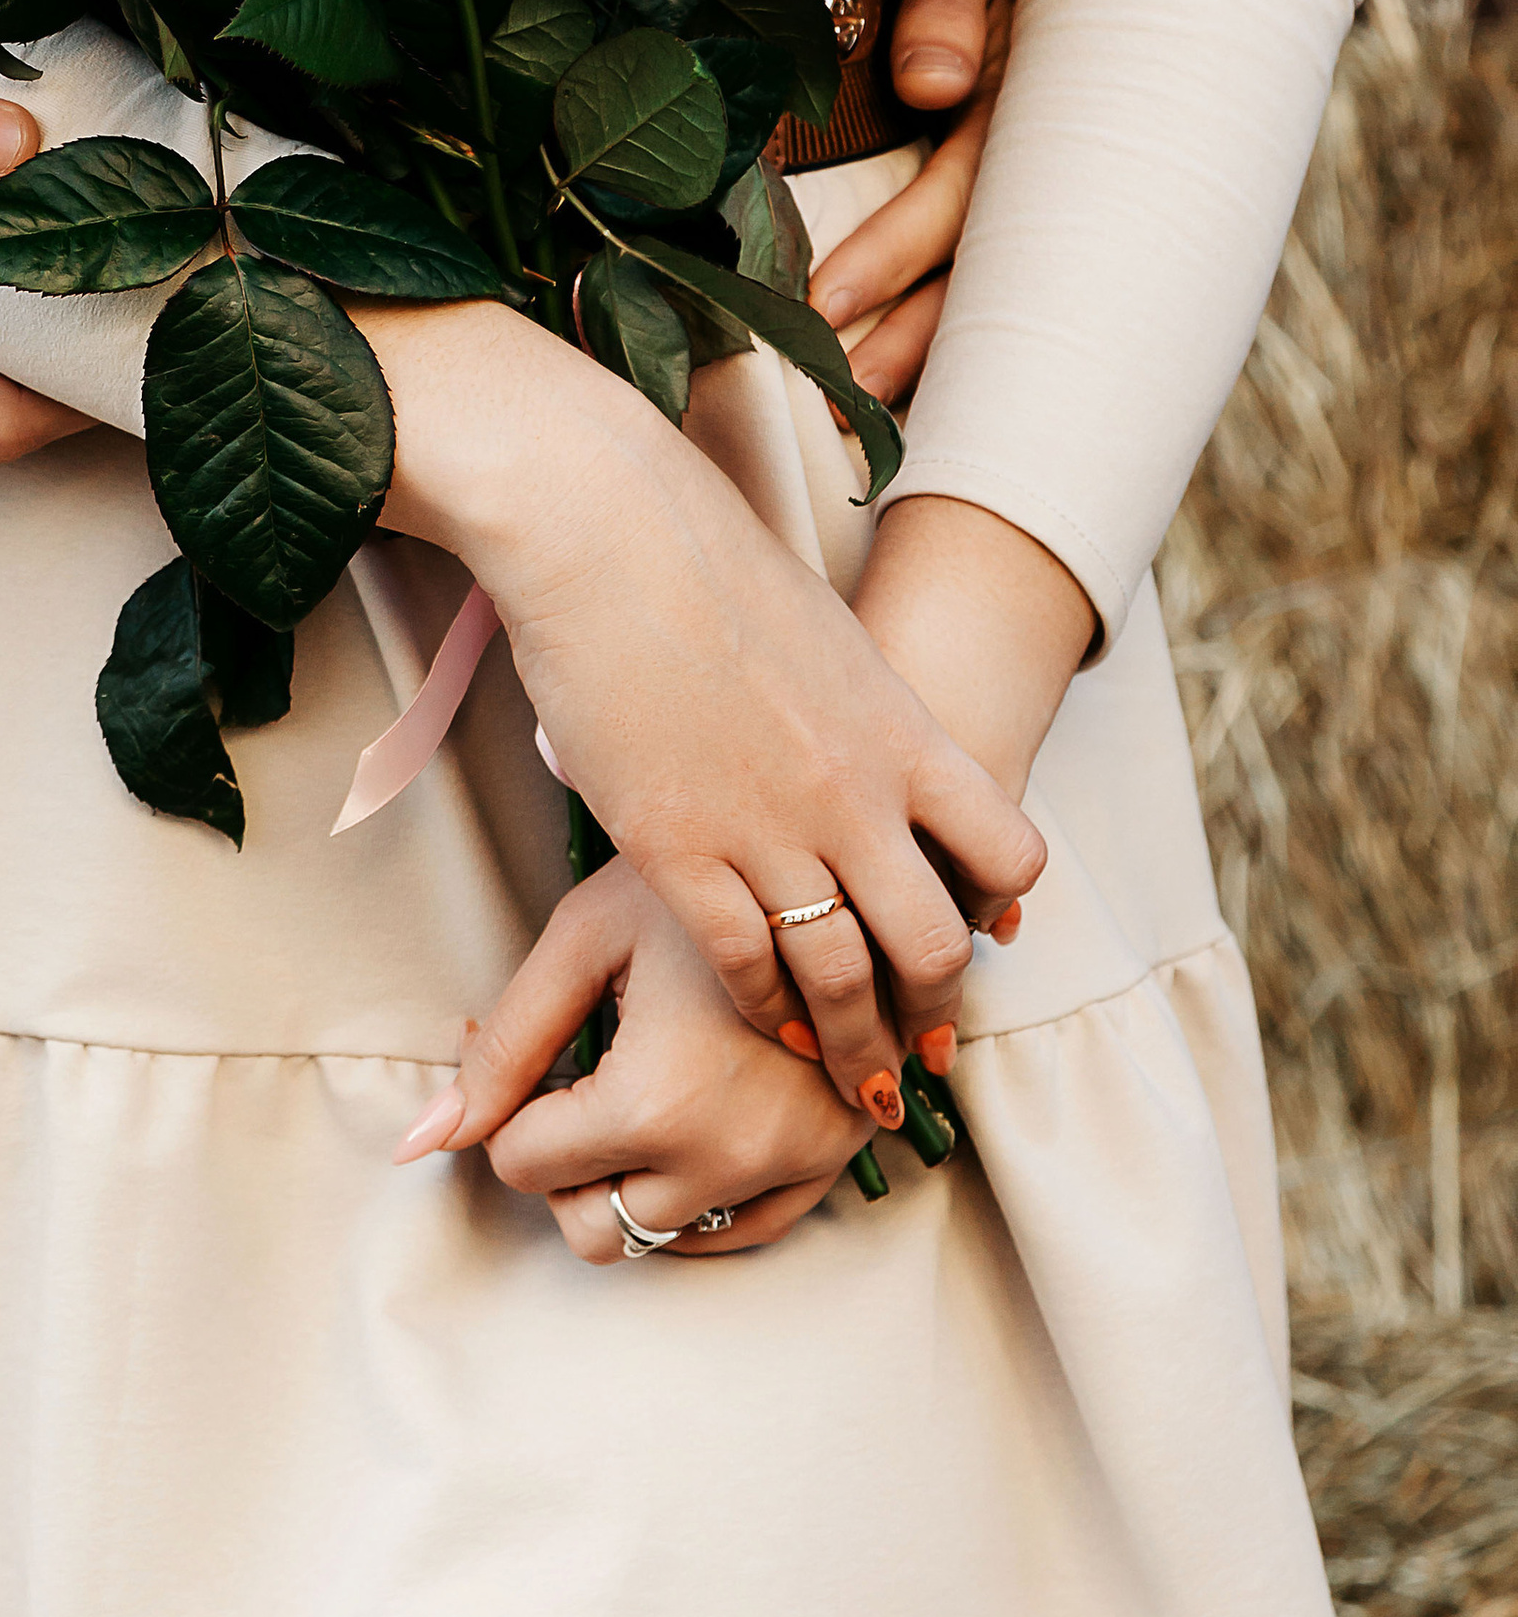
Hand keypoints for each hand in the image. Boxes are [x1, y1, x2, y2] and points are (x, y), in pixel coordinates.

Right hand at [361, 298, 1044, 1118]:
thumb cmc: (707, 564)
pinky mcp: (676, 848)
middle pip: (934, 944)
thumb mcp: (826, 638)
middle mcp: (854, 792)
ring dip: (855, 1047)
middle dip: (933, 1014)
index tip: (981, 940)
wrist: (607, 530)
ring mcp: (768, 826)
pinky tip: (765, 1025)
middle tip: (923, 1055)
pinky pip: (743, 964)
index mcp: (903, 730)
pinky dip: (764, 1012)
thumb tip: (885, 749)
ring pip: (842, 979)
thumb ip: (865, 712)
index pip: (1009, 853)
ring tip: (853, 1087)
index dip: (1001, 910)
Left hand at [397, 859, 881, 1257]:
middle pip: (593, 1229)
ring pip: (663, 1236)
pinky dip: (698, 1195)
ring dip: (627, 1180)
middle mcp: (727, 1158)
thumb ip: (505, 1046)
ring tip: (635, 1087)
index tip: (542, 1048)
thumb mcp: (585, 939)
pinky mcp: (834, 1160)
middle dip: (563, 1165)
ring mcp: (790, 1166)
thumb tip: (419, 1142)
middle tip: (577, 1082)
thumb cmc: (696, 879)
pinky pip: (745, 1230)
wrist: (834, 854)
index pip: (525, 1164)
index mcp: (656, 1102)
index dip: (512, 1106)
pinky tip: (688, 1118)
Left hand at [808, 0, 1010, 406]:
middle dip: (908, 341)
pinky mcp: (1027, 193)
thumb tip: (932, 83)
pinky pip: (996, 277)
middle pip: (976, 268)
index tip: (825, 305)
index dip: (893, 253)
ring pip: (990, 287)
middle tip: (834, 402)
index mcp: (1018, 95)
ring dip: (930, 356)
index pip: (955, 195)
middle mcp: (1031, 153)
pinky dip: (959, 337)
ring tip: (858, 416)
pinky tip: (915, 395)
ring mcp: (1034, 180)